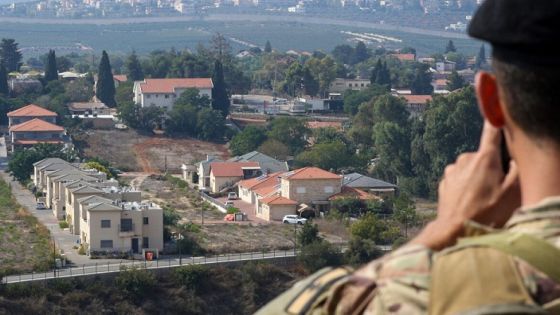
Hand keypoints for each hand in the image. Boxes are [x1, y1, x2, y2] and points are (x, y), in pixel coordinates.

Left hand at [413, 122, 520, 249]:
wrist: (454, 231)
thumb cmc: (486, 214)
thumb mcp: (513, 193)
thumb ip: (517, 171)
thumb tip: (515, 160)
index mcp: (484, 158)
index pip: (492, 132)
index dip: (496, 120)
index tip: (496, 107)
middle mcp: (464, 160)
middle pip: (484, 157)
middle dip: (492, 169)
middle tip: (497, 191)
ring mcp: (452, 171)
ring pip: (471, 169)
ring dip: (477, 180)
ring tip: (483, 201)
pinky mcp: (444, 183)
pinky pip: (460, 180)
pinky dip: (466, 188)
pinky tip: (470, 204)